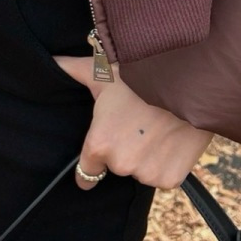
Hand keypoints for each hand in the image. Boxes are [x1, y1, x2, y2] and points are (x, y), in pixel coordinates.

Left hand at [53, 54, 214, 188]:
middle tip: (139, 125)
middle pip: (118, 166)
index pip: (86, 172)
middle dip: (126, 150)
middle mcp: (121, 164)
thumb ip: (72, 71)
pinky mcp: (171, 179)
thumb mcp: (102, 71)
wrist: (189, 80)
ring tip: (159, 128)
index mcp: (100, 144)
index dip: (94, 162)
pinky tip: (173, 139)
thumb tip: (50, 61)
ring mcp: (147, 174)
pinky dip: (169, 163)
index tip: (103, 153)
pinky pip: (164, 176)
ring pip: (142, 171)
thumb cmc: (141, 74)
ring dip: (148, 157)